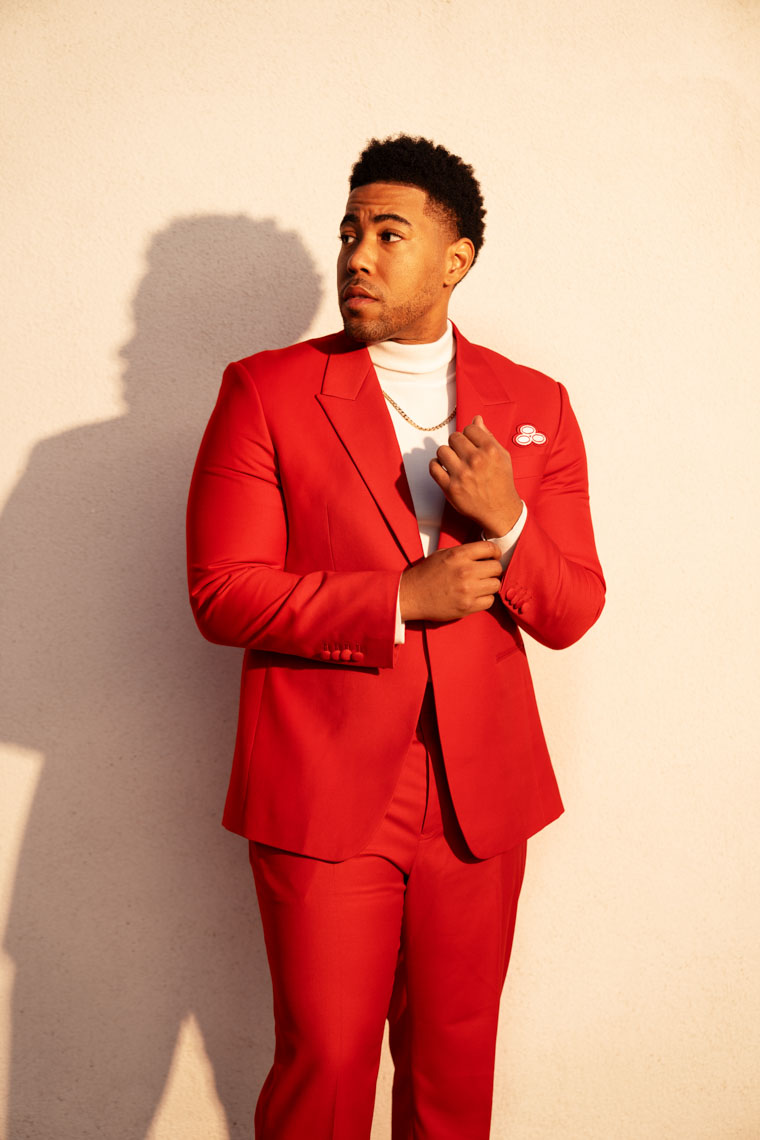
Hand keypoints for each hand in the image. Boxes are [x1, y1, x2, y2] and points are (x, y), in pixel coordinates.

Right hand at [399, 540, 503, 622]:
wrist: (411, 596)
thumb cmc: (426, 574)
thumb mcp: (443, 554)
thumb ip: (464, 552)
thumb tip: (486, 554)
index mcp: (458, 555)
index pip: (490, 548)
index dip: (495, 553)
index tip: (493, 557)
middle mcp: (465, 571)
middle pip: (496, 568)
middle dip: (493, 570)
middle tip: (485, 573)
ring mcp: (467, 590)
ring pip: (495, 585)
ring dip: (490, 585)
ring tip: (480, 586)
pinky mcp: (467, 606)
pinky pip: (489, 601)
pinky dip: (485, 599)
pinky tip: (475, 596)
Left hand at [430, 415, 521, 536]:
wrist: (500, 510)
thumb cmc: (501, 482)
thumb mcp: (502, 456)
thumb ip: (488, 436)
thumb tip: (476, 419)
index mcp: (490, 450)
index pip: (470, 428)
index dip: (469, 435)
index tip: (471, 444)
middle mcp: (476, 460)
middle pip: (454, 437)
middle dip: (457, 444)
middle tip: (462, 454)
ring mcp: (462, 475)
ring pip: (442, 450)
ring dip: (446, 454)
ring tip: (453, 461)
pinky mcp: (450, 488)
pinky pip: (433, 467)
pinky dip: (436, 466)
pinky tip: (444, 469)